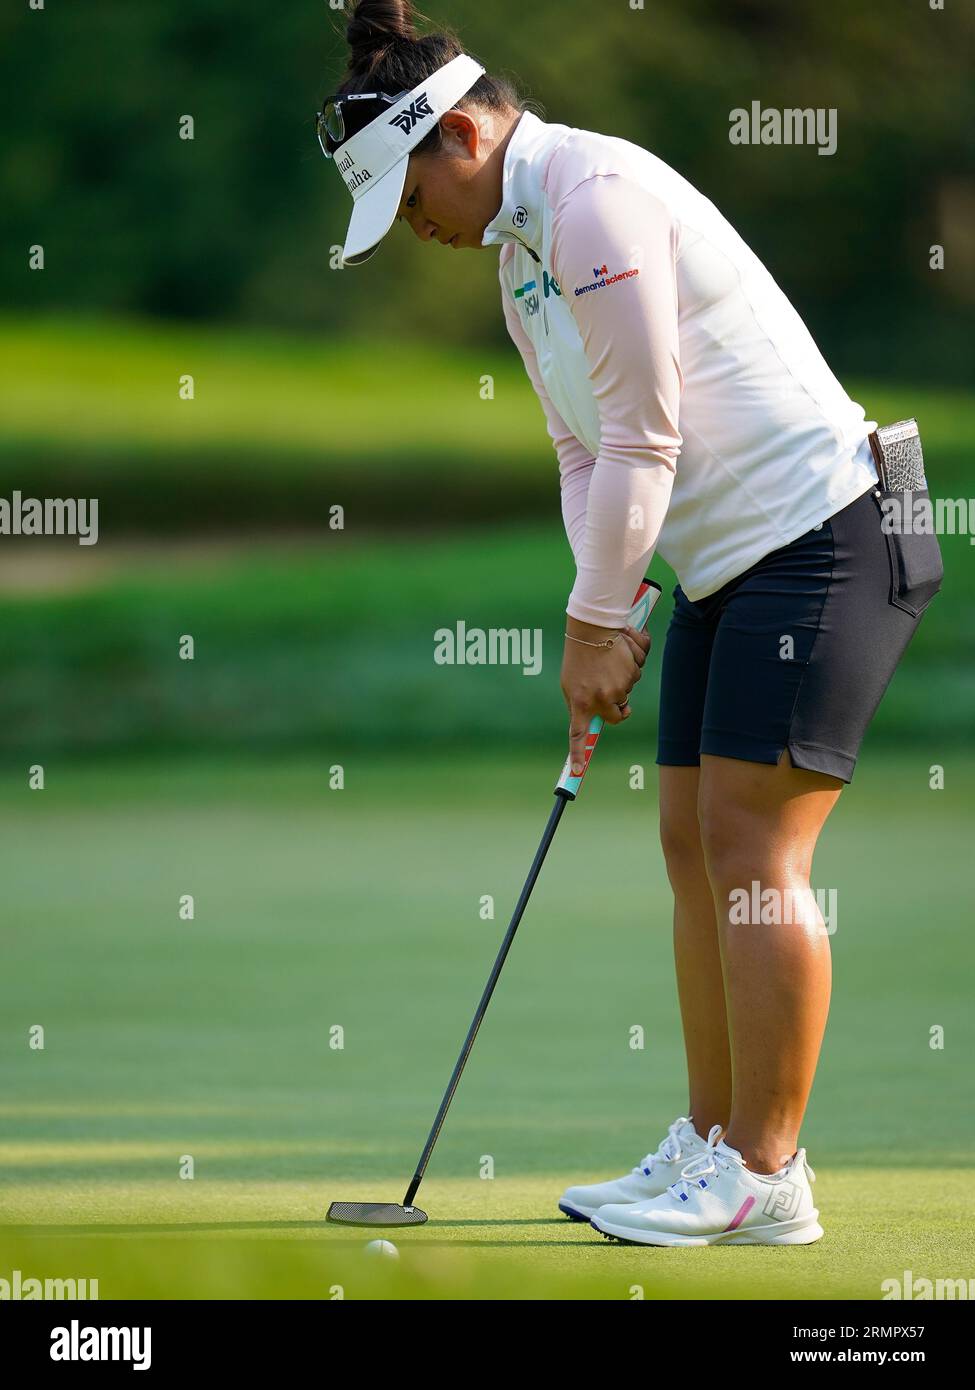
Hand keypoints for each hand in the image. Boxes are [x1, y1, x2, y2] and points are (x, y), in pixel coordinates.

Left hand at [561, 617, 650, 774]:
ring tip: (610, 657)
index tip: (576, 772)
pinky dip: (632, 658)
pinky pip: (637, 671)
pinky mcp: (632, 673)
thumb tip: (595, 720)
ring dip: (623, 676)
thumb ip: (582, 702)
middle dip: (619, 706)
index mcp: (579, 701)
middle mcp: (600, 698)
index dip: (578, 754)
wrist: (592, 625)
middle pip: (617, 715)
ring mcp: (618, 687)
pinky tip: (621, 646)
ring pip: (628, 690)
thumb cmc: (579, 653)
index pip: (578, 734)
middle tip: (611, 688)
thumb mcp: (571, 682)